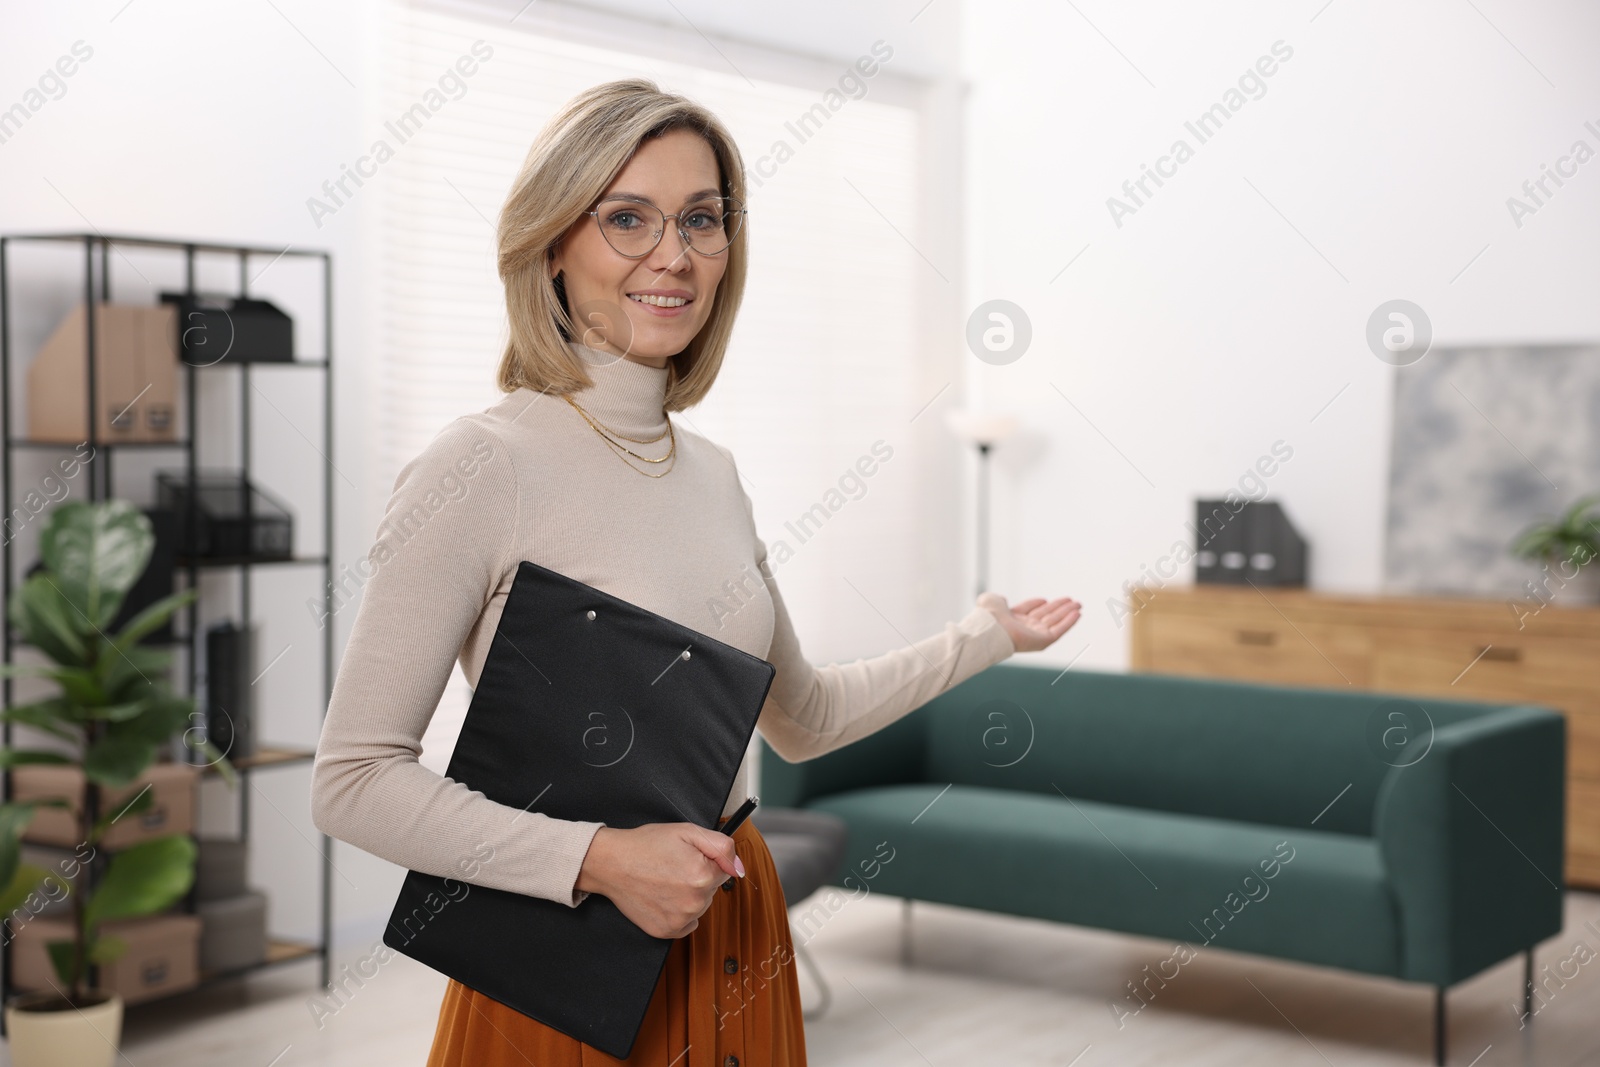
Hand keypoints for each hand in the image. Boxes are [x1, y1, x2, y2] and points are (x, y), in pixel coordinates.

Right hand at [574, 822, 743, 938]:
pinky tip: (663, 897)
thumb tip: (739, 868)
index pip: (723, 870)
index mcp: (703, 875)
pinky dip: (680, 913)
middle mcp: (695, 901)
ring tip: (665, 880)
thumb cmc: (647, 845)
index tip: (687, 856)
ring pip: (700, 906)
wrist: (612, 862)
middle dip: (698, 877)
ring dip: (689, 895)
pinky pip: (688, 923)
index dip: (706, 860)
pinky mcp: (666, 931)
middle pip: (712, 889)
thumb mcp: (688, 831)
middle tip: (673, 866)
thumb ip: (722, 847)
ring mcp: (680, 919)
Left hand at [977, 592, 1080, 652]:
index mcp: (1013, 619)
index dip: (1037, 604)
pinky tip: (1077, 613)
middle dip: (1059, 607)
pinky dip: (1069, 622)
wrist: (990, 627)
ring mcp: (1035, 634)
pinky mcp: (1043, 641)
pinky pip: (1059, 630)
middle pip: (1046, 615)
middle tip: (1072, 600)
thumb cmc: (987, 616)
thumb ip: (997, 599)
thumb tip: (1002, 600)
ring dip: (1068, 612)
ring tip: (1078, 604)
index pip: (1029, 611)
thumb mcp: (991, 601)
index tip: (1045, 599)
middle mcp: (1024, 628)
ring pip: (1055, 621)